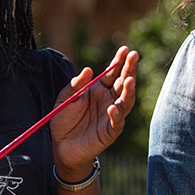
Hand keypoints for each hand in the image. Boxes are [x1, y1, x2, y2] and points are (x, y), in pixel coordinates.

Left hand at [50, 45, 138, 180]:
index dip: (119, 61)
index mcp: (99, 89)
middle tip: (134, 56)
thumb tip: (87, 70)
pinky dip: (117, 115)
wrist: (60, 145)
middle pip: (123, 83)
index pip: (113, 72)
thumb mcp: (65, 97)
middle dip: (129, 69)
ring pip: (126, 101)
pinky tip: (113, 108)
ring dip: (129, 90)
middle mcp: (109, 100)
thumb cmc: (63, 119)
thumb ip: (76, 84)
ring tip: (130, 79)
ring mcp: (111, 115)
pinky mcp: (109, 131)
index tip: (124, 49)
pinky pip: (116, 122)